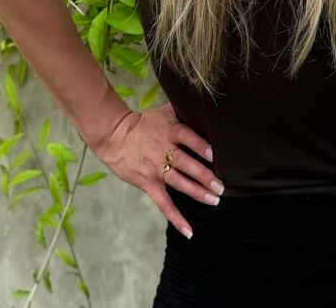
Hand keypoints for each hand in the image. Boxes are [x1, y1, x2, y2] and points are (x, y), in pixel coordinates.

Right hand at [90, 104, 223, 239]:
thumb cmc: (143, 123)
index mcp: (169, 132)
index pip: (187, 138)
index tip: (214, 155)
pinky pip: (163, 204)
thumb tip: (204, 104)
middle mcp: (163, 151)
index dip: (200, 146)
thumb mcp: (164, 112)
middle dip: (204, 176)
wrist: (114, 136)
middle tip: (221, 186)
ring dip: (197, 192)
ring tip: (214, 200)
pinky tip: (189, 231)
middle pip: (186, 164)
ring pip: (179, 183)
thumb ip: (183, 109)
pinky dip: (176, 218)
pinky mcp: (148, 184)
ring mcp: (155, 169)